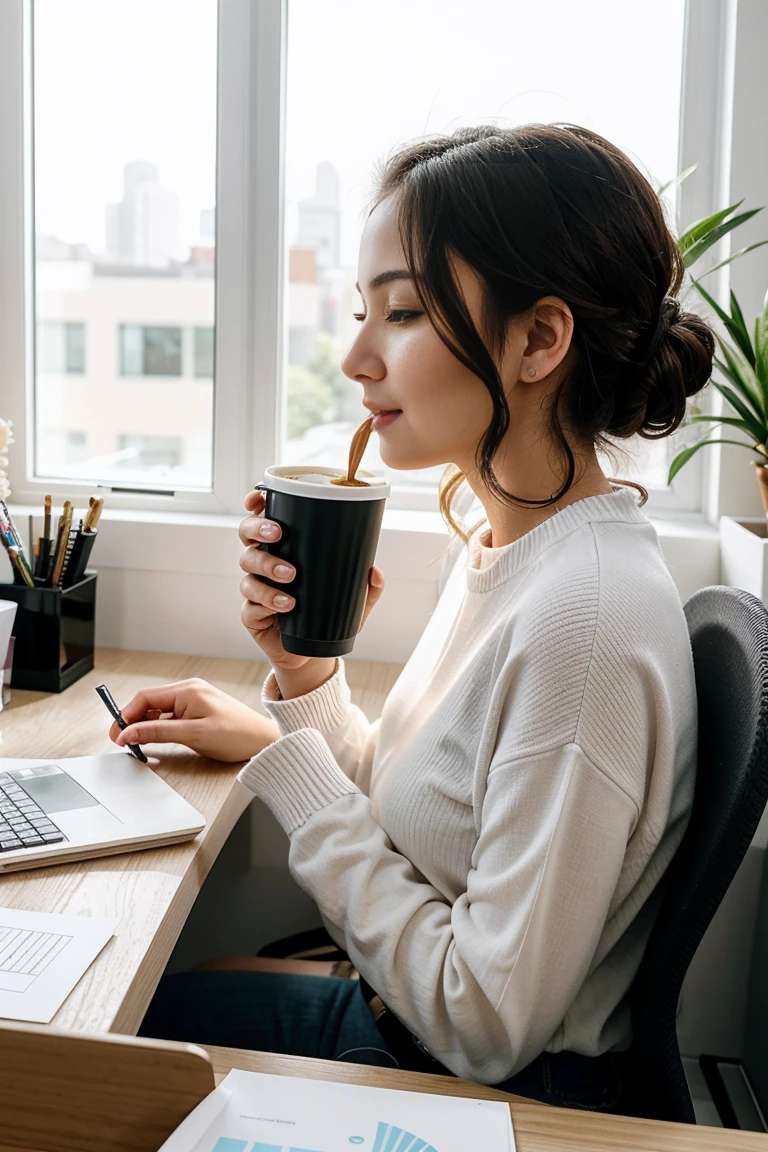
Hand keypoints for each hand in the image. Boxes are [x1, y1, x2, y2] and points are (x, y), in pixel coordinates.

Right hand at [108, 679, 279, 762]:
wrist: (264, 741)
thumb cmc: (236, 735)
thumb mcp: (192, 735)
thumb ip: (157, 732)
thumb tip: (129, 733)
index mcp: (187, 690)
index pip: (144, 698)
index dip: (126, 716)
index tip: (117, 736)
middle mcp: (189, 690)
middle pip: (148, 703)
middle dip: (134, 723)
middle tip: (124, 744)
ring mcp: (194, 700)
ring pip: (158, 712)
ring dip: (146, 727)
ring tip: (140, 746)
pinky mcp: (198, 711)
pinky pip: (170, 717)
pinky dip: (160, 728)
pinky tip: (157, 741)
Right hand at [238, 487, 385, 675]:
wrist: (312, 655)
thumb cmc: (327, 616)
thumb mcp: (352, 601)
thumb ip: (366, 587)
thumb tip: (375, 572)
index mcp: (283, 548)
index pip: (263, 518)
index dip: (257, 504)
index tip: (260, 498)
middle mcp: (263, 563)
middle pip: (247, 536)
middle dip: (258, 529)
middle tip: (278, 534)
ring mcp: (254, 588)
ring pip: (248, 568)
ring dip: (268, 567)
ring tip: (291, 576)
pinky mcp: (251, 614)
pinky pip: (250, 604)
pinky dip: (267, 601)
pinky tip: (285, 605)